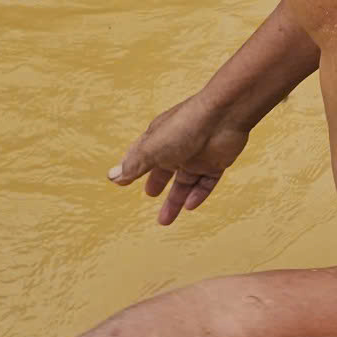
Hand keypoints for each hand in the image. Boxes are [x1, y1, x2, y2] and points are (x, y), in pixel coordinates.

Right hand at [109, 93, 248, 224]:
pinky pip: (207, 182)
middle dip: (157, 181)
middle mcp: (178, 146)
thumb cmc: (184, 127)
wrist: (224, 116)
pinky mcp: (217, 162)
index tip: (121, 179)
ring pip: (186, 182)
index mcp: (159, 138)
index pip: (142, 154)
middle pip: (165, 169)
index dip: (131, 167)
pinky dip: (198, 194)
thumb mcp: (152, 148)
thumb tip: (112, 176)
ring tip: (164, 221)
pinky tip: (189, 206)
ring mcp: (198, 154)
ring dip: (175, 200)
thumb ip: (134, 164)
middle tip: (151, 194)